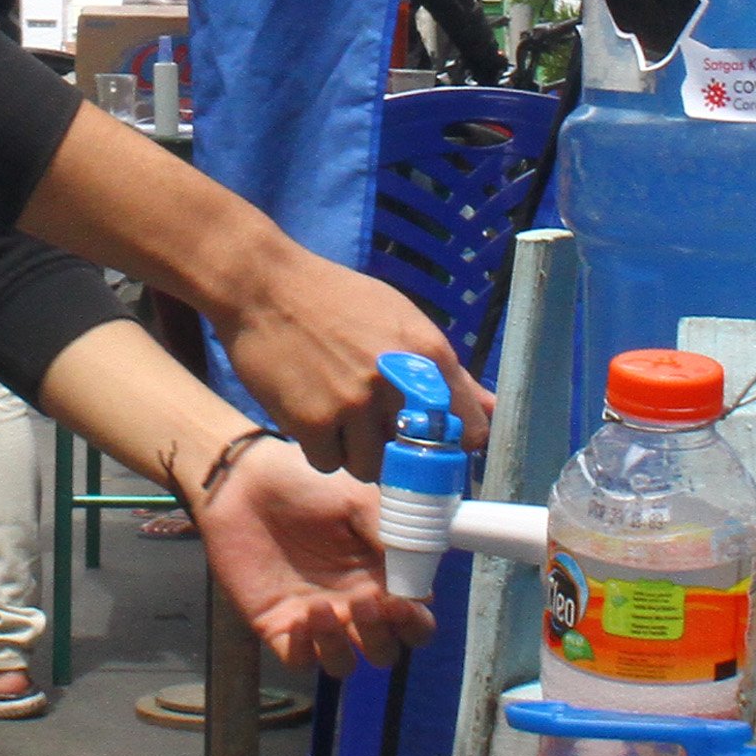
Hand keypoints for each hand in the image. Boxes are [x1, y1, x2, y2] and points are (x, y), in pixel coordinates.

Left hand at [197, 440, 433, 673]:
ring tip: (322, 608)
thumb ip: (391, 534)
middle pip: (385, 651)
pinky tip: (301, 618)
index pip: (414, 619)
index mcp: (380, 578)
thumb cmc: (307, 483)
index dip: (415, 622)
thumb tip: (420, 578)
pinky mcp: (279, 626)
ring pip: (344, 664)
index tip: (403, 603)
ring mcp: (317, 620)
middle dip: (383, 639)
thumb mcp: (358, 498)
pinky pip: (300, 659)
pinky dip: (306, 649)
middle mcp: (353, 606)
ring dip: (341, 647)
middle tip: (368, 606)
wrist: (244, 481)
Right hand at [204, 244, 481, 475]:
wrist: (264, 286)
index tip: (437, 449)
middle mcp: (396, 382)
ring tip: (339, 417)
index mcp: (428, 354)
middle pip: (416, 459)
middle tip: (375, 429)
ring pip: (370, 468)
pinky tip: (311, 415)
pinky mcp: (312, 422)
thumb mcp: (401, 319)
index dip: (455, 447)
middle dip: (397, 452)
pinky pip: (328, 463)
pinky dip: (321, 448)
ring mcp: (353, 404)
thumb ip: (448, 371)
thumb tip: (492, 409)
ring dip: (356, 452)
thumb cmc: (336, 300)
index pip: (471, 431)